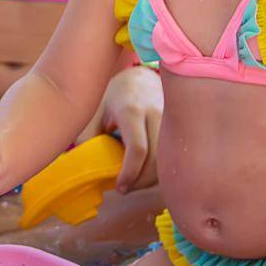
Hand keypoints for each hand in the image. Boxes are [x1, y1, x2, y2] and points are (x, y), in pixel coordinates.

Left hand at [97, 65, 162, 191]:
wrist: (140, 77)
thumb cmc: (113, 96)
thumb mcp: (95, 111)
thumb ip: (88, 138)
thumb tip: (86, 168)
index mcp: (132, 109)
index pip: (138, 148)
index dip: (130, 173)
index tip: (119, 187)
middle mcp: (156, 113)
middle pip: (156, 158)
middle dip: (141, 181)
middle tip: (124, 188)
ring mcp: (171, 120)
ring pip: (168, 160)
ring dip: (152, 179)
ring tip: (134, 182)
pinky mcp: (179, 127)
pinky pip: (174, 155)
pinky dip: (160, 170)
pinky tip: (146, 172)